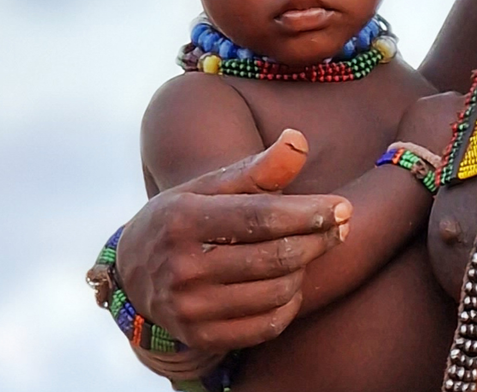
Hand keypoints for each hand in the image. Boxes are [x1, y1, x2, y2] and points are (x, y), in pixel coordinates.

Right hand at [113, 130, 352, 351]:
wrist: (132, 275)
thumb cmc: (184, 219)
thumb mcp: (209, 187)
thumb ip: (257, 168)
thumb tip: (299, 140)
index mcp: (184, 219)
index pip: (261, 217)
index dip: (309, 213)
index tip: (343, 208)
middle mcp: (182, 267)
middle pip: (275, 257)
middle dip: (318, 241)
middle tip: (340, 228)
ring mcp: (190, 308)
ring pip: (276, 292)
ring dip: (304, 270)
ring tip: (308, 252)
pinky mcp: (201, 337)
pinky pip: (267, 326)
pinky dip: (289, 305)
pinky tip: (290, 284)